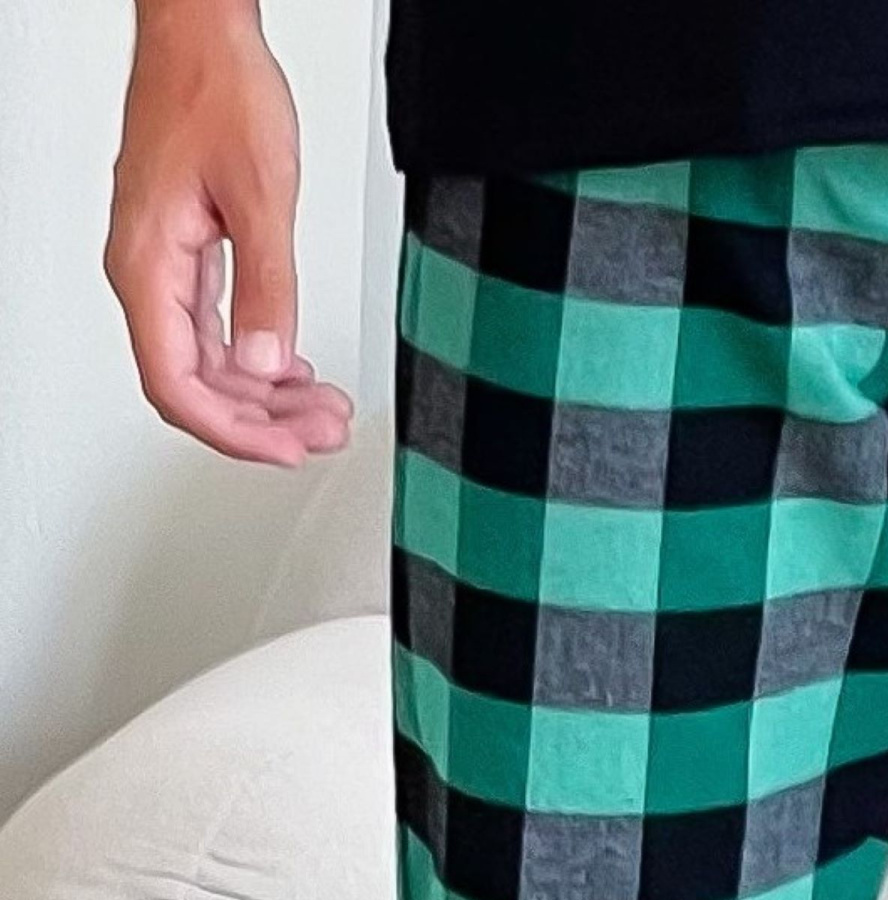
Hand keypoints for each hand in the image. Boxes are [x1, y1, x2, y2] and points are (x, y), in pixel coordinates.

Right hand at [105, 0, 353, 465]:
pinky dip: (257, 358)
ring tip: (322, 409)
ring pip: (209, 363)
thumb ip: (267, 287)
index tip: (286, 449)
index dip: (234, 433)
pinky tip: (293, 369)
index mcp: (147, 264)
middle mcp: (146, 270)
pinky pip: (216, 329)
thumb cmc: (217, 88)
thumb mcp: (260, 194)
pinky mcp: (186, 251)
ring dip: (266, 396)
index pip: (179, 385)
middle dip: (262, 421)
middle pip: (195, 386)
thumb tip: (268, 362)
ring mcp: (164, 264)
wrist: (203, 31)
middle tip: (321, 433)